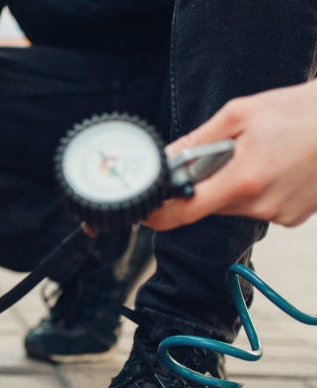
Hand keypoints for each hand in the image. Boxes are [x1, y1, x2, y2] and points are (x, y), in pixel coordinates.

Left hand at [144, 80, 316, 229]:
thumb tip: (167, 157)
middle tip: (226, 152)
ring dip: (234, 183)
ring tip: (261, 154)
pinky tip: (276, 166)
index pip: (184, 211)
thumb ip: (198, 140)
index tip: (145, 209)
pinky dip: (257, 188)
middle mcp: (261, 204)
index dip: (158, 213)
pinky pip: (258, 206)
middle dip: (207, 181)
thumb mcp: (241, 114)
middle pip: (209, 204)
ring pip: (233, 204)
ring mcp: (280, 214)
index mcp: (244, 179)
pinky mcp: (293, 217)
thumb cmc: (304, 112)